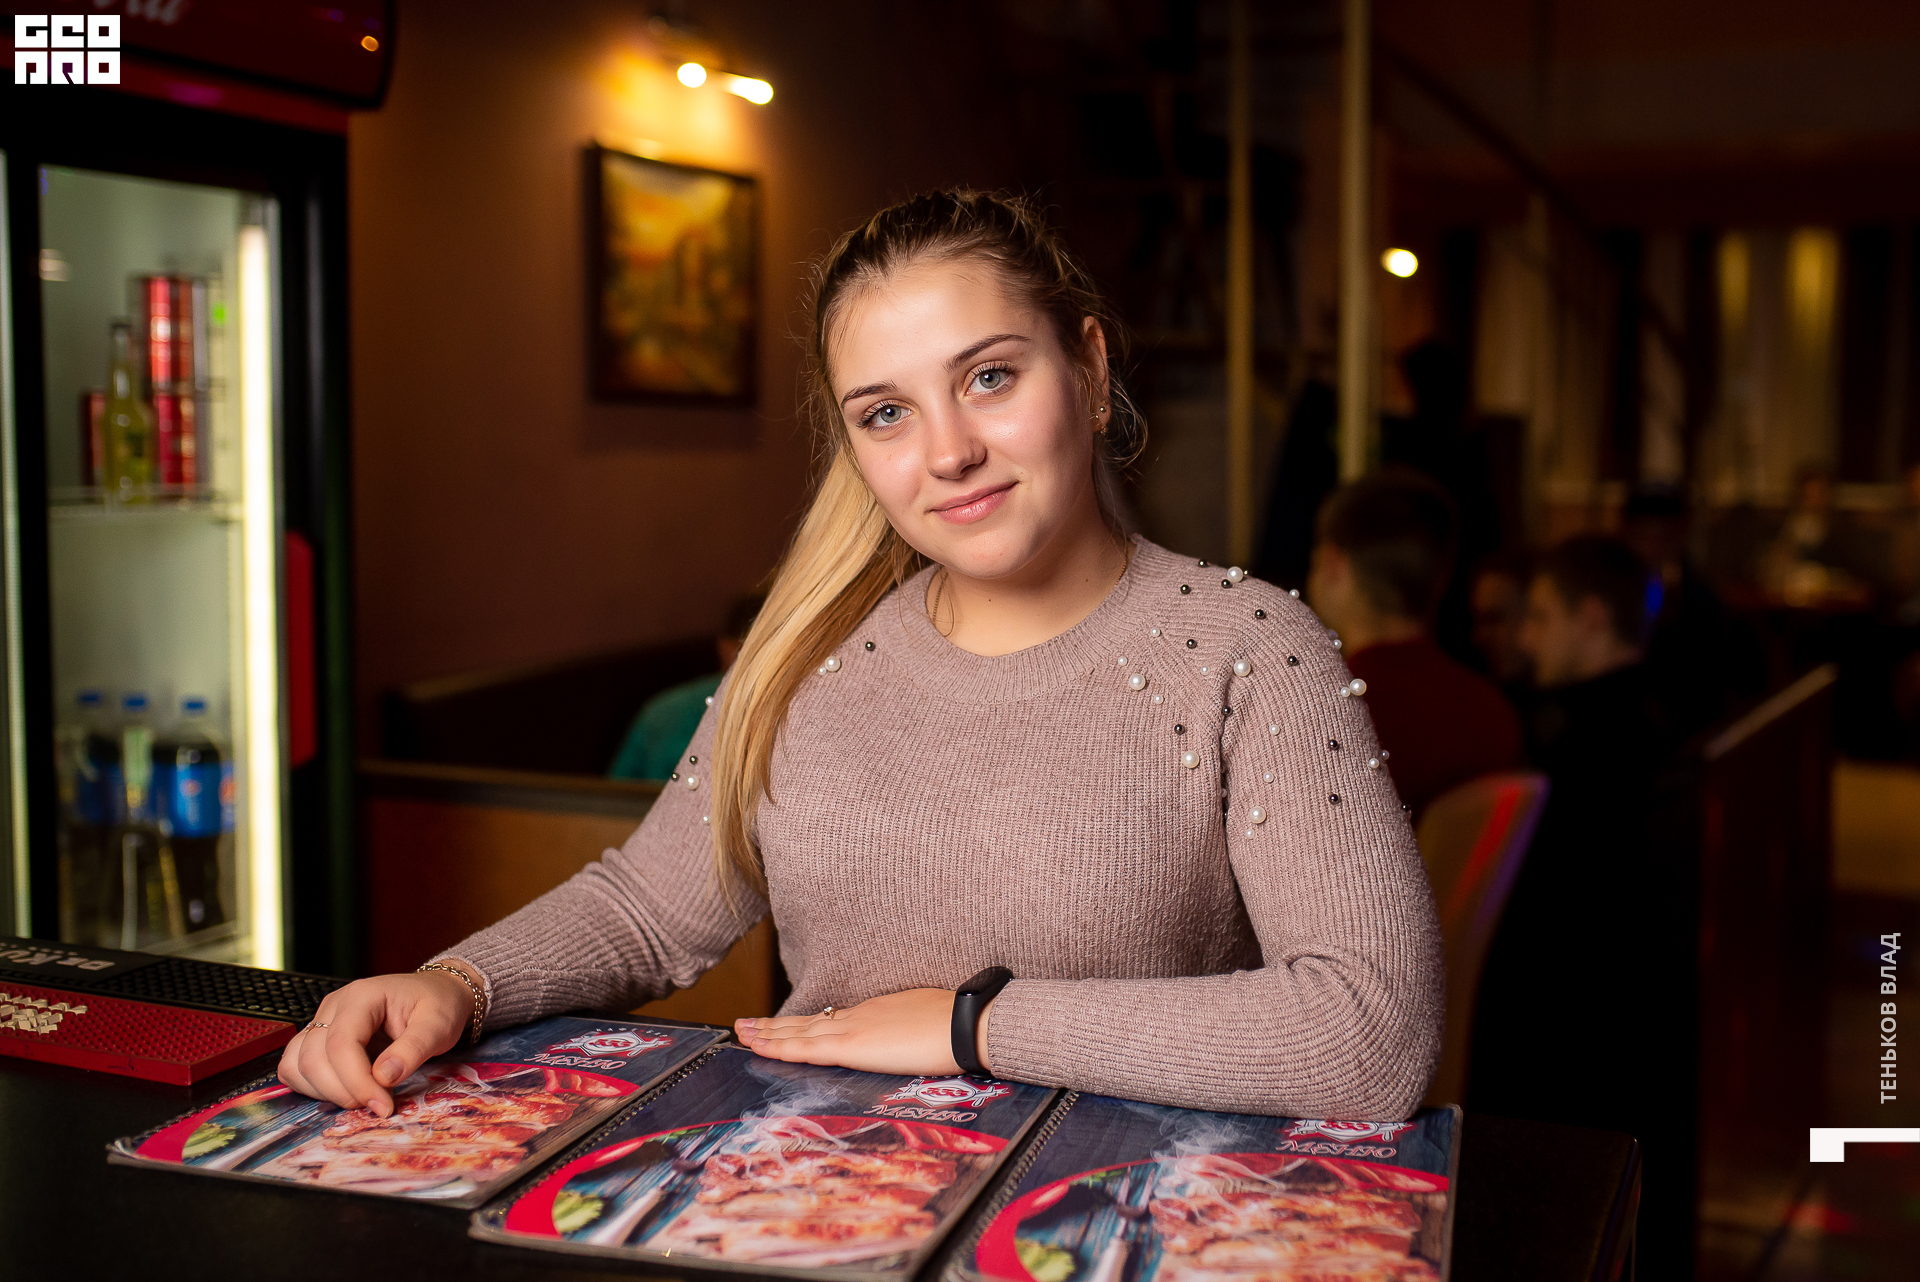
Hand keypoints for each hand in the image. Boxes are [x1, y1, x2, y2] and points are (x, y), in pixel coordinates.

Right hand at [277, 969, 474, 1116]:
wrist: (436, 992)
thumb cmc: (438, 1004)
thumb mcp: (439, 1024)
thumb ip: (413, 1049)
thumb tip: (383, 1078)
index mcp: (362, 996)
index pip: (341, 1044)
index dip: (357, 1082)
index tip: (383, 1105)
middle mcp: (334, 1006)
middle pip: (314, 1058)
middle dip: (343, 1092)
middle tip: (378, 1105)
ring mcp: (322, 1021)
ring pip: (298, 1065)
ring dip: (325, 1092)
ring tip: (363, 1097)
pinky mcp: (319, 1037)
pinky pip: (296, 1066)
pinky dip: (313, 1087)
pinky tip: (345, 1091)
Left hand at [734, 988, 991, 1076]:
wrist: (966, 1022)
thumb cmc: (957, 1026)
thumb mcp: (926, 1025)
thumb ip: (908, 1033)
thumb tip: (907, 1041)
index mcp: (876, 1012)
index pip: (831, 1019)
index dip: (805, 1022)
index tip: (785, 1023)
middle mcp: (858, 1015)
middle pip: (807, 1021)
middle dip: (775, 1024)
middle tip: (745, 1023)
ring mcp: (852, 1028)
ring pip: (799, 1031)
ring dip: (768, 1033)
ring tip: (742, 1032)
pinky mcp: (851, 1045)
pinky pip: (806, 1047)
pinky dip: (779, 1047)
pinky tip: (759, 1047)